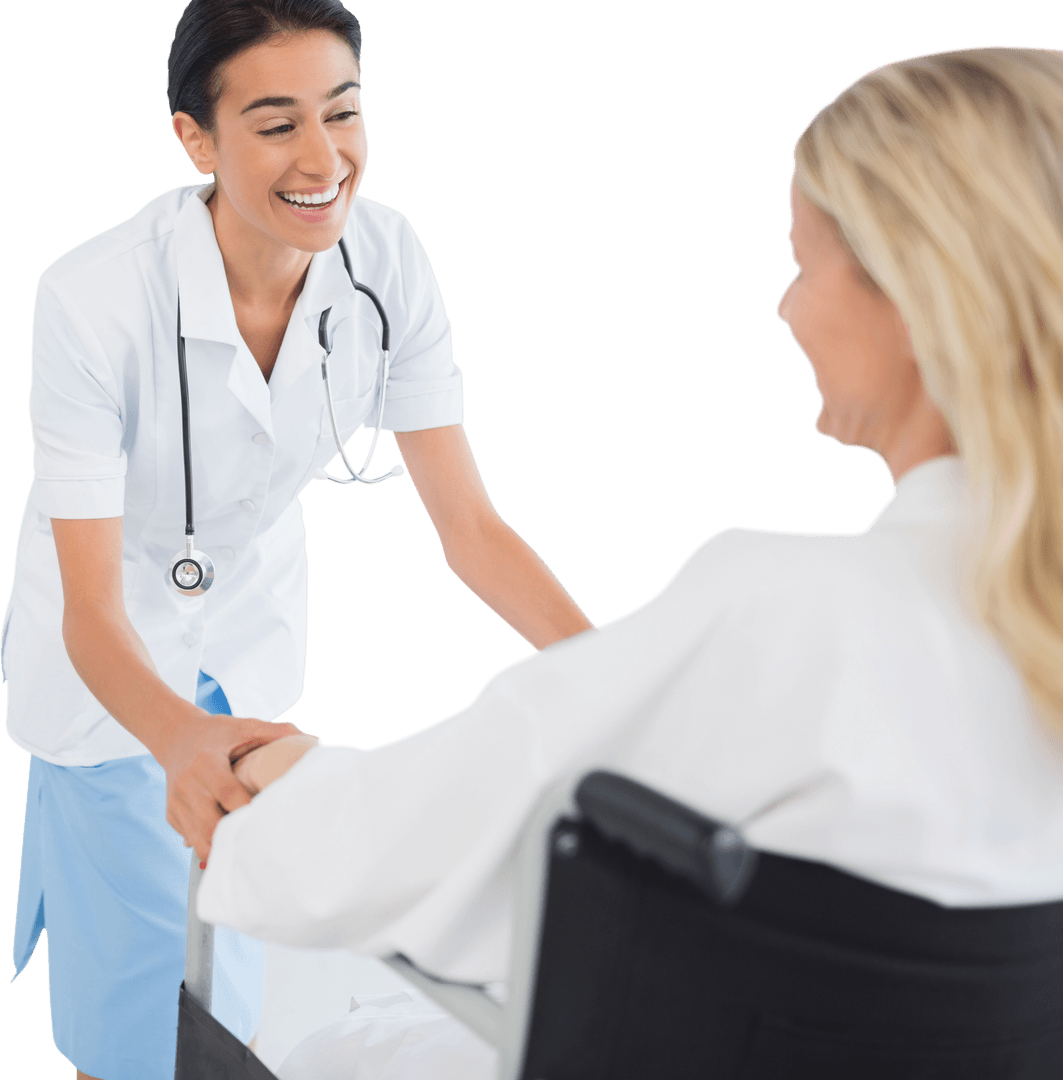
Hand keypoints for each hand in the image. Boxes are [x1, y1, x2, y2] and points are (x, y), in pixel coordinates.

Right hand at [155, 711, 306, 862]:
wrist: (176, 736)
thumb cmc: (217, 733)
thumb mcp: (243, 726)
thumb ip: (275, 732)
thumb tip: (314, 740)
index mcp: (206, 762)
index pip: (227, 792)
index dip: (246, 808)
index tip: (268, 818)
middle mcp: (187, 784)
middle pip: (210, 823)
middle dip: (236, 837)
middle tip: (263, 846)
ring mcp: (176, 802)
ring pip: (199, 838)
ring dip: (223, 849)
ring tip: (248, 855)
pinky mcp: (171, 815)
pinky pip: (190, 838)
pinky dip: (209, 847)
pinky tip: (230, 849)